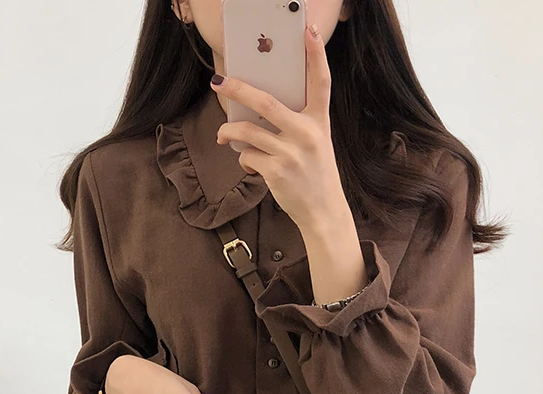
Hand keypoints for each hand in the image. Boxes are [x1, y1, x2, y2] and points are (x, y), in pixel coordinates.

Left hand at [210, 22, 347, 232]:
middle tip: (219, 82)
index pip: (321, 82)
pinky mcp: (277, 172)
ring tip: (223, 135)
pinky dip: (244, 159)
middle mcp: (307, 134)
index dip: (316, 55)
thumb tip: (253, 112)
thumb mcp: (316, 144)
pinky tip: (251, 165)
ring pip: (247, 132)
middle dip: (237, 89)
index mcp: (320, 122)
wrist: (324, 212)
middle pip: (266, 102)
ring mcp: (291, 153)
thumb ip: (295, 124)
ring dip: (229, 132)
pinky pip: (247, 157)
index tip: (309, 31)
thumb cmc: (315, 175)